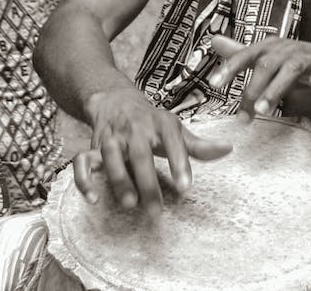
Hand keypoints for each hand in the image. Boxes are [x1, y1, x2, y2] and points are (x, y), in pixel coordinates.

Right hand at [75, 85, 231, 210]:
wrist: (114, 99)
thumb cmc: (150, 121)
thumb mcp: (174, 128)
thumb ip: (198, 146)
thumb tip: (228, 148)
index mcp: (160, 123)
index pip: (172, 142)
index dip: (179, 164)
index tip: (185, 188)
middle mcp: (135, 129)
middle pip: (140, 154)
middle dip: (147, 182)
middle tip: (155, 210)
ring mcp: (113, 137)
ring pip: (111, 156)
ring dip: (119, 179)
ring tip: (129, 203)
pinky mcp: (93, 146)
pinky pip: (82, 162)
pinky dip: (84, 180)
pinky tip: (93, 198)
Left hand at [207, 34, 310, 115]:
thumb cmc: (302, 62)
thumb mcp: (271, 56)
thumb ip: (242, 53)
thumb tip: (214, 41)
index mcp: (273, 47)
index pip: (247, 54)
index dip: (230, 67)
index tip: (214, 84)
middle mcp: (290, 50)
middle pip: (267, 64)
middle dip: (253, 88)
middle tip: (242, 114)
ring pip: (291, 71)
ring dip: (276, 90)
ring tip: (264, 109)